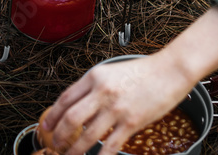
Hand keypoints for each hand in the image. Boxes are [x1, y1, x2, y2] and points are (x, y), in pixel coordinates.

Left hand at [39, 54, 196, 154]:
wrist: (170, 70)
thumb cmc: (143, 71)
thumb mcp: (111, 72)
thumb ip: (94, 88)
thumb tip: (80, 108)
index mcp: (94, 77)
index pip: (65, 99)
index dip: (52, 116)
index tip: (46, 128)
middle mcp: (102, 92)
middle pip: (71, 118)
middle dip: (60, 136)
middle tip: (55, 146)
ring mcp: (116, 108)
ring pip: (87, 135)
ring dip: (75, 150)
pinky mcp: (132, 122)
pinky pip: (110, 146)